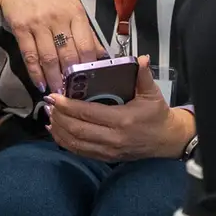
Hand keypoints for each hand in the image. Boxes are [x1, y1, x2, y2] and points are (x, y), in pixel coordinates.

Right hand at [0, 0, 103, 94]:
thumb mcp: (70, 3)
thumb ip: (84, 29)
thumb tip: (100, 54)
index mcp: (75, 12)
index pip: (86, 44)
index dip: (89, 66)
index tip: (91, 81)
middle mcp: (58, 18)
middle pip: (69, 54)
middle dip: (72, 77)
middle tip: (75, 93)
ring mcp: (38, 23)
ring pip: (49, 58)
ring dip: (54, 78)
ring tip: (58, 93)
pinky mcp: (20, 28)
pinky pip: (30, 54)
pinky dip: (35, 72)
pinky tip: (40, 83)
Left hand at [47, 58, 192, 161]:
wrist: (167, 140)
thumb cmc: (157, 115)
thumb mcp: (152, 93)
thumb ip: (143, 75)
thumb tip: (140, 58)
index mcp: (122, 120)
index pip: (88, 113)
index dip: (68, 105)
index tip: (54, 96)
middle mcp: (113, 138)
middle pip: (77, 129)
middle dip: (59, 116)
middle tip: (48, 104)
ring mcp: (109, 150)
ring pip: (76, 143)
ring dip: (59, 130)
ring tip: (49, 115)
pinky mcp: (106, 158)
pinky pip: (80, 152)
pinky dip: (65, 142)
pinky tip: (56, 131)